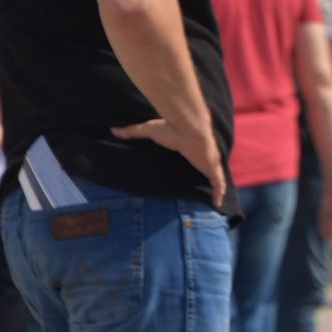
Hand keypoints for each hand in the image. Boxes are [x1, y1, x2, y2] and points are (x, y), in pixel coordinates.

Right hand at [112, 119, 226, 206]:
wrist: (189, 128)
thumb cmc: (171, 128)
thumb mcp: (149, 130)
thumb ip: (133, 131)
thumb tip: (114, 129)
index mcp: (191, 145)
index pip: (195, 154)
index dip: (196, 159)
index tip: (194, 165)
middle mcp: (203, 154)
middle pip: (208, 166)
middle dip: (208, 173)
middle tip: (204, 185)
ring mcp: (210, 162)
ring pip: (215, 177)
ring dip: (216, 186)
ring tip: (214, 197)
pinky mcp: (212, 169)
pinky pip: (218, 183)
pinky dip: (218, 193)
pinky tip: (218, 203)